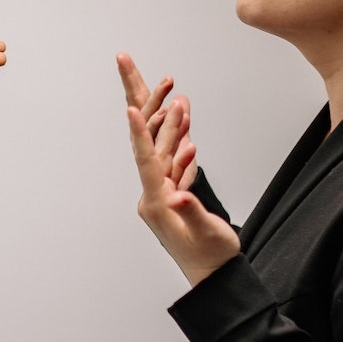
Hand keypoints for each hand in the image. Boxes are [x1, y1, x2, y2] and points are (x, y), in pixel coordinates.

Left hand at [119, 54, 237, 284]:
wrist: (216, 278)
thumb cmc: (212, 260)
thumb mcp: (206, 236)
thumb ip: (194, 213)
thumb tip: (180, 194)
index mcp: (157, 204)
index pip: (146, 161)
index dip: (140, 134)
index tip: (131, 108)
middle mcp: (154, 195)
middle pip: (148, 144)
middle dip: (145, 104)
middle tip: (127, 63)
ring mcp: (163, 193)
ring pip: (163, 148)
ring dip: (169, 119)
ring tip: (172, 87)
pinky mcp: (175, 194)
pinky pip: (174, 161)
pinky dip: (180, 140)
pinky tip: (184, 122)